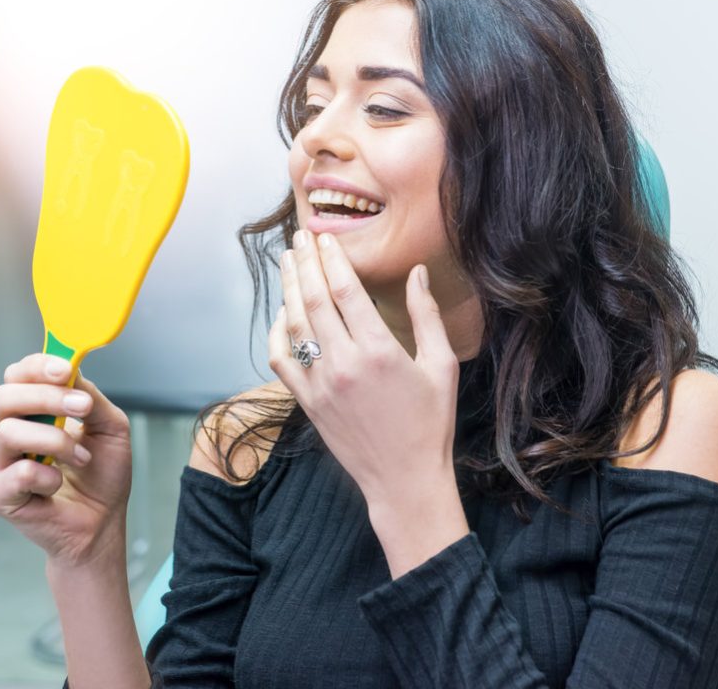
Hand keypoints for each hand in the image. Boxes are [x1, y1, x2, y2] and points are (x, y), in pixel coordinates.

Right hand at [0, 353, 132, 566]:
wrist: (104, 520)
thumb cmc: (103, 473)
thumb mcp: (110, 426)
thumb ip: (91, 397)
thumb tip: (73, 371)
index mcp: (34, 411)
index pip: (19, 375)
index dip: (38, 366)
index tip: (66, 369)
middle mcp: (11, 431)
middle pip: (4, 397)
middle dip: (46, 396)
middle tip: (83, 407)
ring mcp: (0, 463)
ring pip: (8, 432)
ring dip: (56, 441)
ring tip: (82, 456)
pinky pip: (16, 473)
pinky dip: (48, 477)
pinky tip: (59, 484)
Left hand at [268, 229, 460, 510]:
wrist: (405, 480)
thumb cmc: (430, 423)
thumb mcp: (442, 366)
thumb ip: (426, 316)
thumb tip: (417, 273)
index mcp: (379, 350)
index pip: (346, 290)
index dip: (332, 258)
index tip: (325, 237)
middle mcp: (344, 363)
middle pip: (314, 299)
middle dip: (305, 263)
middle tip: (299, 237)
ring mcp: (320, 384)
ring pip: (295, 324)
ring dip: (289, 289)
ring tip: (288, 261)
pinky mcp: (308, 403)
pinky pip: (282, 361)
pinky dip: (276, 334)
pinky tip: (281, 314)